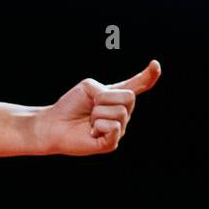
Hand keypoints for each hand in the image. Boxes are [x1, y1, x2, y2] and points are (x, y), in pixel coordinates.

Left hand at [36, 59, 160, 155]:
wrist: (53, 124)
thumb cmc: (71, 105)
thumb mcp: (89, 87)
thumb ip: (107, 91)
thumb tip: (117, 106)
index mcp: (117, 97)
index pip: (139, 86)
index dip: (148, 76)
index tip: (155, 64)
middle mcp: (123, 114)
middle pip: (129, 97)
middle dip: (104, 98)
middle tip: (91, 107)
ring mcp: (119, 130)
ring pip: (119, 112)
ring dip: (97, 113)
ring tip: (89, 121)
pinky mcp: (111, 143)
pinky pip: (113, 127)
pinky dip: (98, 125)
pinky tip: (91, 131)